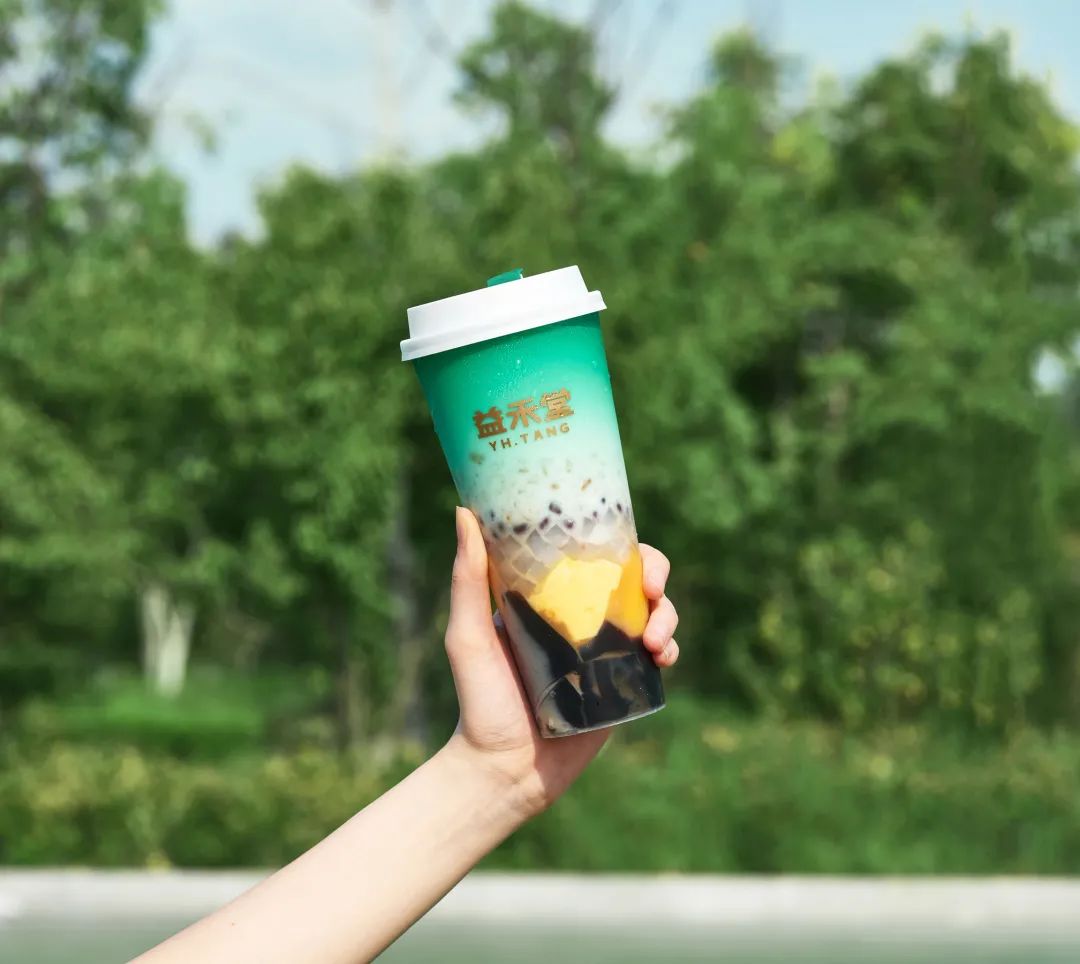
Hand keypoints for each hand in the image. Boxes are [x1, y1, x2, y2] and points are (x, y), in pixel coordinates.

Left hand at [443, 506, 678, 818]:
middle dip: (656, 574)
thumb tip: (464, 511)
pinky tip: (661, 658)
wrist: (504, 770)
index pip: (592, 554)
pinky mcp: (623, 686)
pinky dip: (669, 649)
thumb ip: (468, 578)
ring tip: (654, 641)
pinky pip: (658, 658)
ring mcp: (606, 652)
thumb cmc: (479, 700)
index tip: (626, 547)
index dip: (619, 542)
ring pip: (654, 614)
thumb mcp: (468, 634)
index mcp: (550, 598)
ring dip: (668, 616)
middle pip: (634, 579)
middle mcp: (581, 619)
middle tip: (653, 589)